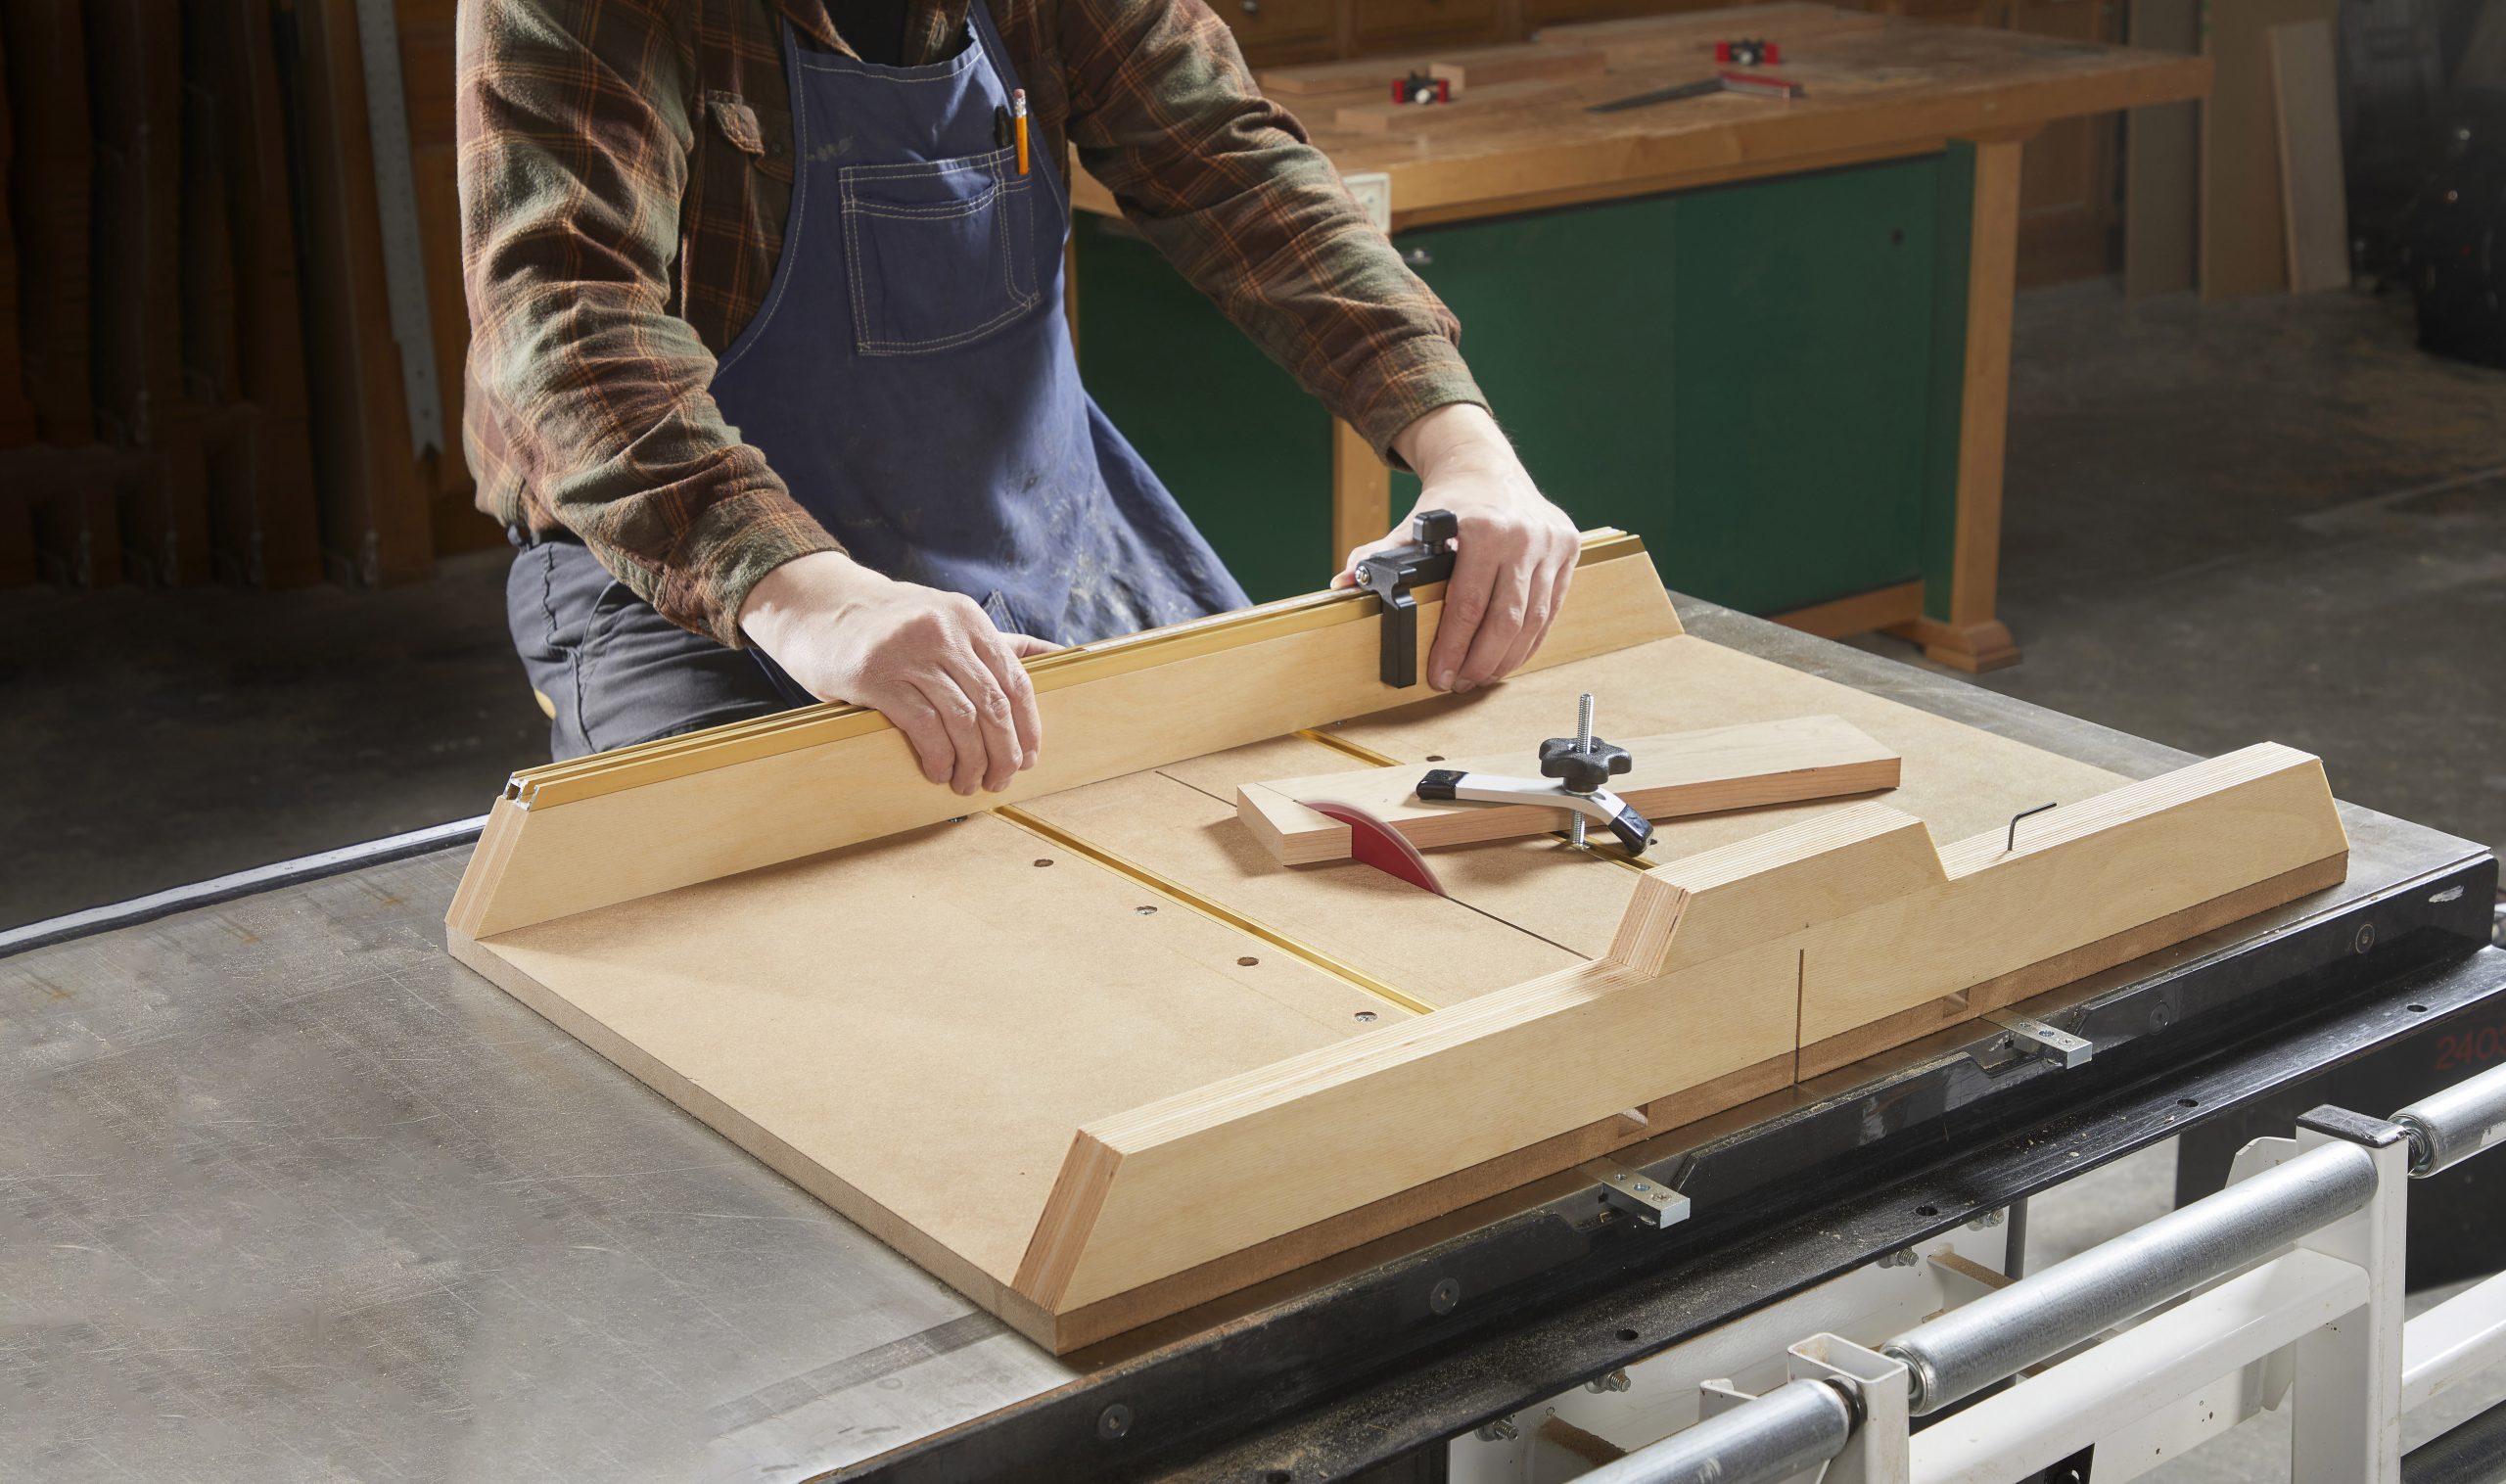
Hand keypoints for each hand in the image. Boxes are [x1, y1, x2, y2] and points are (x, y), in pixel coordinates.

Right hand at [738, 551, 1054, 794]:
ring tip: (968, 784)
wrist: (819, 610)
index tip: (1029, 758)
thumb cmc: (891, 626)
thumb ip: (995, 643)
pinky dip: (937, 756)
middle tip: (1001, 781)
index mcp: (968, 619)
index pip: (1016, 680)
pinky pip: (924, 725)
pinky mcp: (877, 676)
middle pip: (993, 705)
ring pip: (963, 720)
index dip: (1028, 726)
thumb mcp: (946, 620)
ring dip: (972, 762)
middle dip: (1004, 752)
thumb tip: (1059, 656)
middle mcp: (945, 631)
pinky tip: (936, 771)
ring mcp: (911, 653)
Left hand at [1334, 403, 1578, 692]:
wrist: (1486, 466)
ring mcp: (1551, 543)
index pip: (1467, 605)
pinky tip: (1509, 657)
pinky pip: (1552, 609)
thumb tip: (1344, 583)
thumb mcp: (1412, 526)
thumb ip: (1379, 556)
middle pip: (1504, 620)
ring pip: (1533, 621)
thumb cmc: (1450, 501)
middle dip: (1480, 662)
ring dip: (1507, 658)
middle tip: (1460, 683)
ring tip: (1481, 676)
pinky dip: (1530, 640)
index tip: (1438, 675)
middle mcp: (1523, 536)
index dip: (1451, 648)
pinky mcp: (1569, 550)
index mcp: (1484, 529)